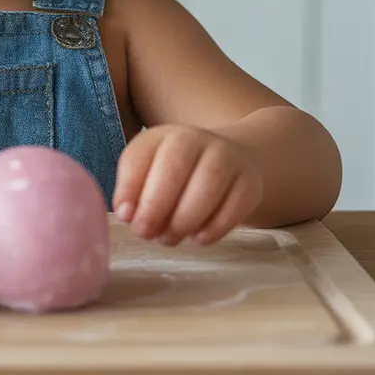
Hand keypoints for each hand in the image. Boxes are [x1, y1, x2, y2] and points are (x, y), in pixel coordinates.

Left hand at [112, 124, 262, 245]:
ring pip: (208, 184)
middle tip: (145, 233)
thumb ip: (132, 190)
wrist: (230, 159)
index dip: (129, 187)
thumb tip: (126, 214)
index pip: (140, 155)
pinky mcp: (250, 182)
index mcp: (162, 136)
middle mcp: (195, 139)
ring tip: (169, 238)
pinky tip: (199, 237)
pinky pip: (234, 205)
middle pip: (175, 166)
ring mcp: (227, 158)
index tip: (125, 216)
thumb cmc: (177, 174)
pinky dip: (215, 227)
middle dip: (156, 205)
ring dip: (184, 219)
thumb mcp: (149, 171)